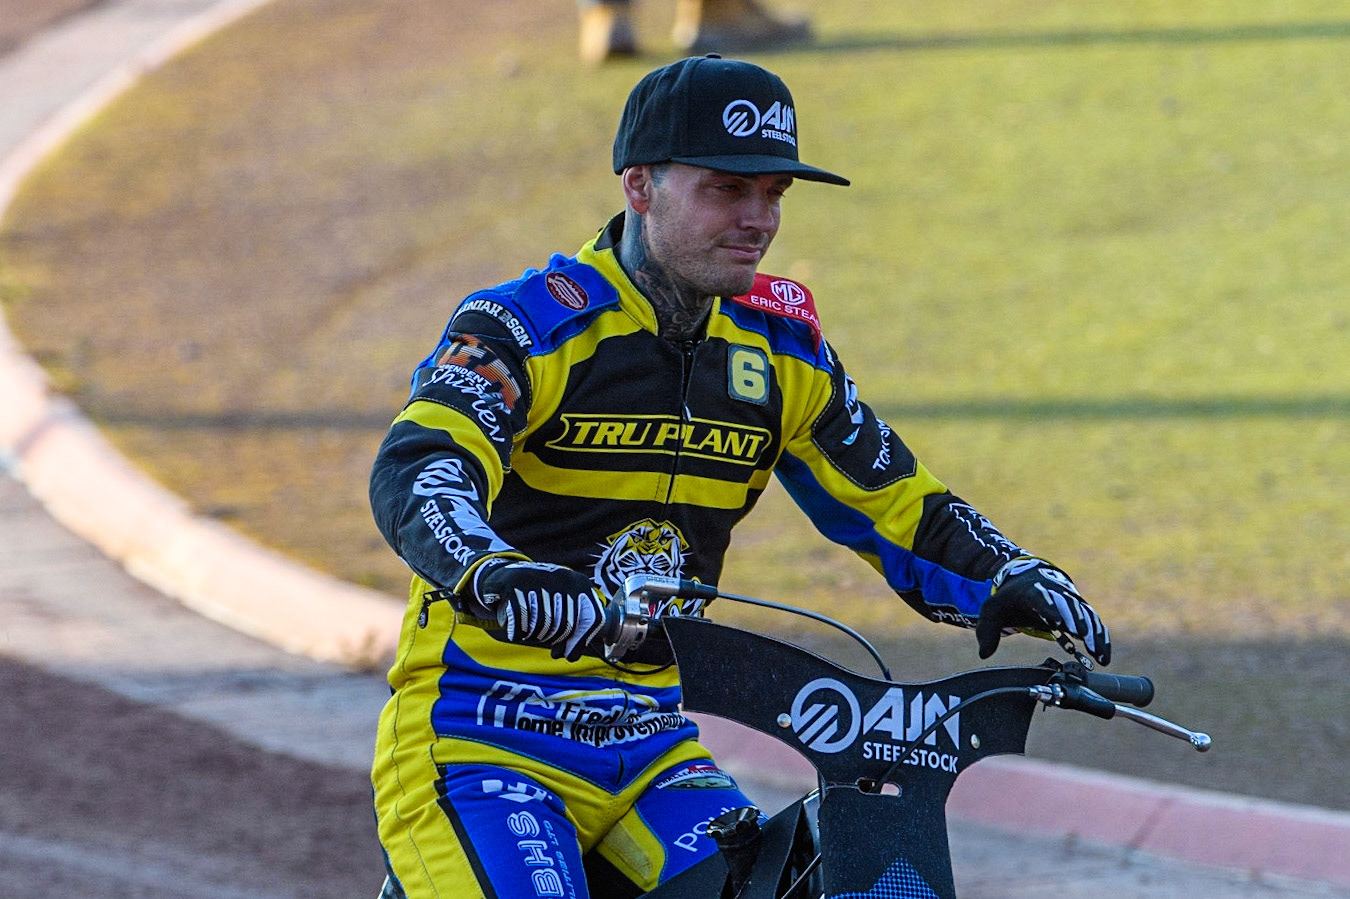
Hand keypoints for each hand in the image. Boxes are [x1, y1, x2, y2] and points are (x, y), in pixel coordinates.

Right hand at [473, 559, 604, 660]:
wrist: (507, 575)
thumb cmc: (540, 597)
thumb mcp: (562, 603)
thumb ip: (574, 627)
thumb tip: (571, 656)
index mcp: (580, 582)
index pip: (591, 619)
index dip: (580, 642)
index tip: (568, 654)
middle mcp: (563, 577)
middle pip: (564, 626)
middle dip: (553, 639)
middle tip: (543, 639)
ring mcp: (539, 578)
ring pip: (542, 624)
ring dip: (534, 636)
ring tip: (530, 633)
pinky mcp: (515, 584)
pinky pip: (521, 620)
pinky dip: (517, 632)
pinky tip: (516, 633)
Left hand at [975, 557, 1110, 664]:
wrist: (1029, 577)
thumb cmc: (1010, 598)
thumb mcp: (992, 610)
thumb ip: (987, 631)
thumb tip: (984, 654)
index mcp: (1031, 592)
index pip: (1041, 599)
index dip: (1049, 608)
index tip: (1056, 621)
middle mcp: (1056, 594)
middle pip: (1068, 606)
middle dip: (1076, 620)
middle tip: (1083, 636)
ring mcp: (1070, 601)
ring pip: (1086, 616)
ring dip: (1094, 635)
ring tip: (1099, 656)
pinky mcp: (1080, 610)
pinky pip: (1094, 623)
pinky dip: (1100, 639)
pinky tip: (1104, 657)